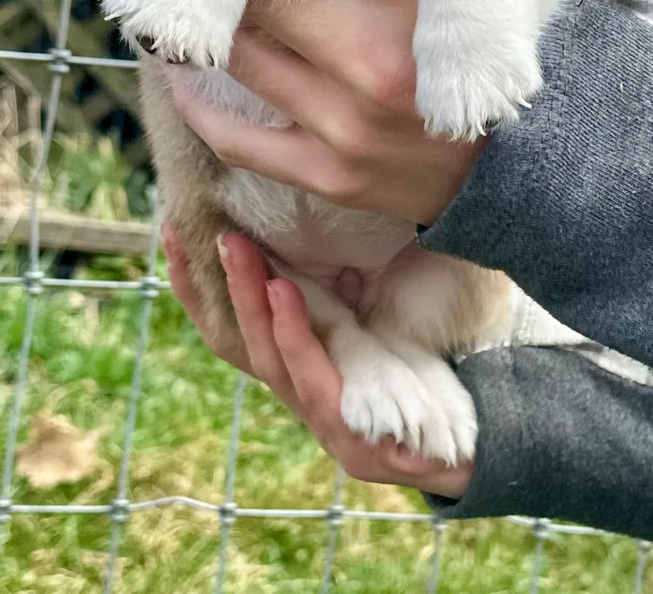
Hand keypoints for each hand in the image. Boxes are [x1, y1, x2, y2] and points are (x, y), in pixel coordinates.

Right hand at [163, 224, 473, 497]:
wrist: (482, 439)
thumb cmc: (427, 372)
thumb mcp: (374, 315)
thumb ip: (340, 281)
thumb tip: (306, 214)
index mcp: (297, 368)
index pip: (226, 326)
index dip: (192, 284)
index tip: (170, 231)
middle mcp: (298, 395)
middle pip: (232, 340)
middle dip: (207, 284)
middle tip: (189, 229)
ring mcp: (320, 420)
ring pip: (265, 356)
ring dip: (247, 296)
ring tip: (235, 245)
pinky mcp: (348, 435)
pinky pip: (309, 376)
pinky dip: (292, 331)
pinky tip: (282, 290)